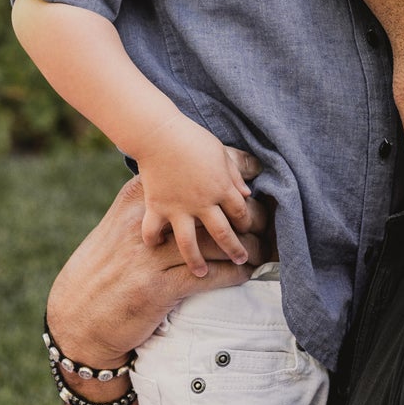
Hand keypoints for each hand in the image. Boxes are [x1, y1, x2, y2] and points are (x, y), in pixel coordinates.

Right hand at [46, 162, 265, 368]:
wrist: (78, 317)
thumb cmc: (106, 270)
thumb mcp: (122, 228)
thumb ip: (155, 209)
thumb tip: (196, 194)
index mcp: (138, 200)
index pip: (196, 182)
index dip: (231, 186)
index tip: (252, 193)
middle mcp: (146, 223)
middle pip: (213, 211)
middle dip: (246, 219)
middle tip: (266, 224)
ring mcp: (151, 256)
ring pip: (217, 243)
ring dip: (246, 248)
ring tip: (261, 252)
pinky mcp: (158, 288)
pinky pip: (211, 276)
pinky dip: (234, 274)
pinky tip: (245, 274)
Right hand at [136, 117, 257, 276]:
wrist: (157, 132)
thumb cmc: (191, 138)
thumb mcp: (220, 152)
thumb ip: (235, 173)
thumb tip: (249, 192)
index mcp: (221, 186)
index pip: (241, 213)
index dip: (247, 223)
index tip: (248, 230)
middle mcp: (202, 202)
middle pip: (224, 233)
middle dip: (235, 249)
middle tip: (242, 258)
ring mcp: (178, 208)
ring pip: (191, 245)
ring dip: (199, 261)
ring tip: (202, 272)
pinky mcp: (155, 209)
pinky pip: (154, 232)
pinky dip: (154, 241)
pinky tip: (155, 247)